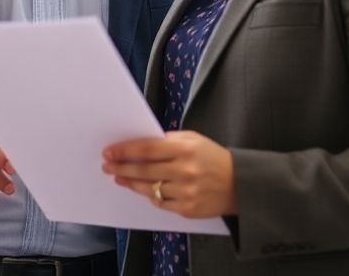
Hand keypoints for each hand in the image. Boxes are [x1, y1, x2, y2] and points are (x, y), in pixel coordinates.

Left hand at [101, 131, 237, 217]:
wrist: (241, 184)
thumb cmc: (214, 158)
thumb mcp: (194, 140)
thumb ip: (168, 140)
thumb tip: (140, 144)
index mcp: (185, 149)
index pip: (147, 148)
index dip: (125, 150)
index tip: (109, 152)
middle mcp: (185, 171)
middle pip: (143, 170)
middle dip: (121, 167)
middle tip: (107, 166)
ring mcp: (186, 192)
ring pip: (148, 188)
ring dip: (131, 183)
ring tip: (120, 177)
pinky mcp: (188, 209)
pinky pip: (160, 203)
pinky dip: (151, 196)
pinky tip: (143, 189)